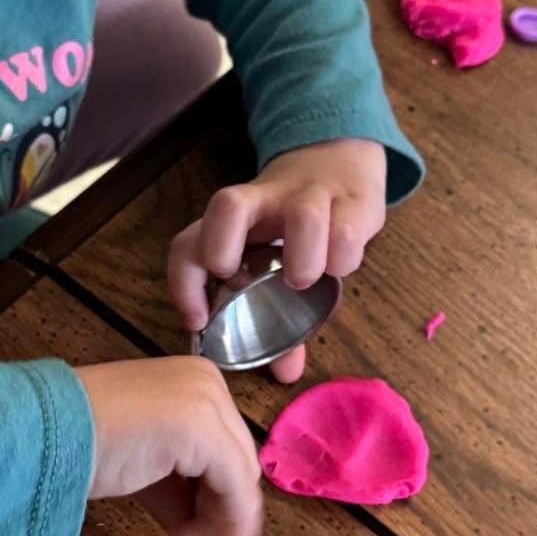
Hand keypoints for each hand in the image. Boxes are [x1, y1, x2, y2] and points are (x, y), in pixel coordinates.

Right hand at [74, 356, 262, 535]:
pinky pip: (234, 488)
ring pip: (239, 479)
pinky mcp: (204, 430)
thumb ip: (179, 495)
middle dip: (219, 515)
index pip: (225, 447)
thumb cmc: (80, 444)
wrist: (46, 434)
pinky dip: (221, 524)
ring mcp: (208, 403)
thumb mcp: (144, 467)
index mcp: (194, 379)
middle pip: (236, 463)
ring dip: (215, 525)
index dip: (219, 498)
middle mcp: (208, 382)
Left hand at [167, 138, 386, 382]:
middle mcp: (262, 203)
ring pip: (302, 213)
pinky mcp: (351, 199)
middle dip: (223, 242)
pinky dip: (343, 254)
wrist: (337, 160)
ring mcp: (307, 196)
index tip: (198, 320)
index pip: (189, 241)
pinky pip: (347, 225)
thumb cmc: (295, 228)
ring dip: (303, 254)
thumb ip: (279, 321)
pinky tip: (340, 268)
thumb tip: (286, 375)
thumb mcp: (277, 265)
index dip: (184, 280)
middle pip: (227, 205)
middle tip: (238, 279)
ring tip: (304, 280)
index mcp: (231, 223)